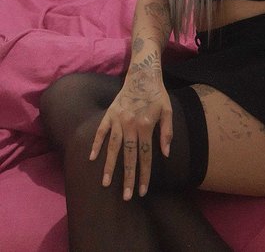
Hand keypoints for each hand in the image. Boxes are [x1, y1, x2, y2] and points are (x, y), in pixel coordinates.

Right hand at [89, 66, 172, 200]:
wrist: (143, 74)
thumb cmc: (158, 94)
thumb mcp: (168, 110)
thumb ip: (167, 132)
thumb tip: (165, 154)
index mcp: (146, 125)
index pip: (145, 156)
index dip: (145, 174)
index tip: (143, 191)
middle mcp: (130, 124)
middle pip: (128, 156)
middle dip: (128, 177)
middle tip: (126, 197)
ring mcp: (117, 119)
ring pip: (113, 147)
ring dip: (110, 166)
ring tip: (106, 183)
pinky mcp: (109, 113)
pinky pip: (101, 131)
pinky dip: (96, 144)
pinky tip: (91, 158)